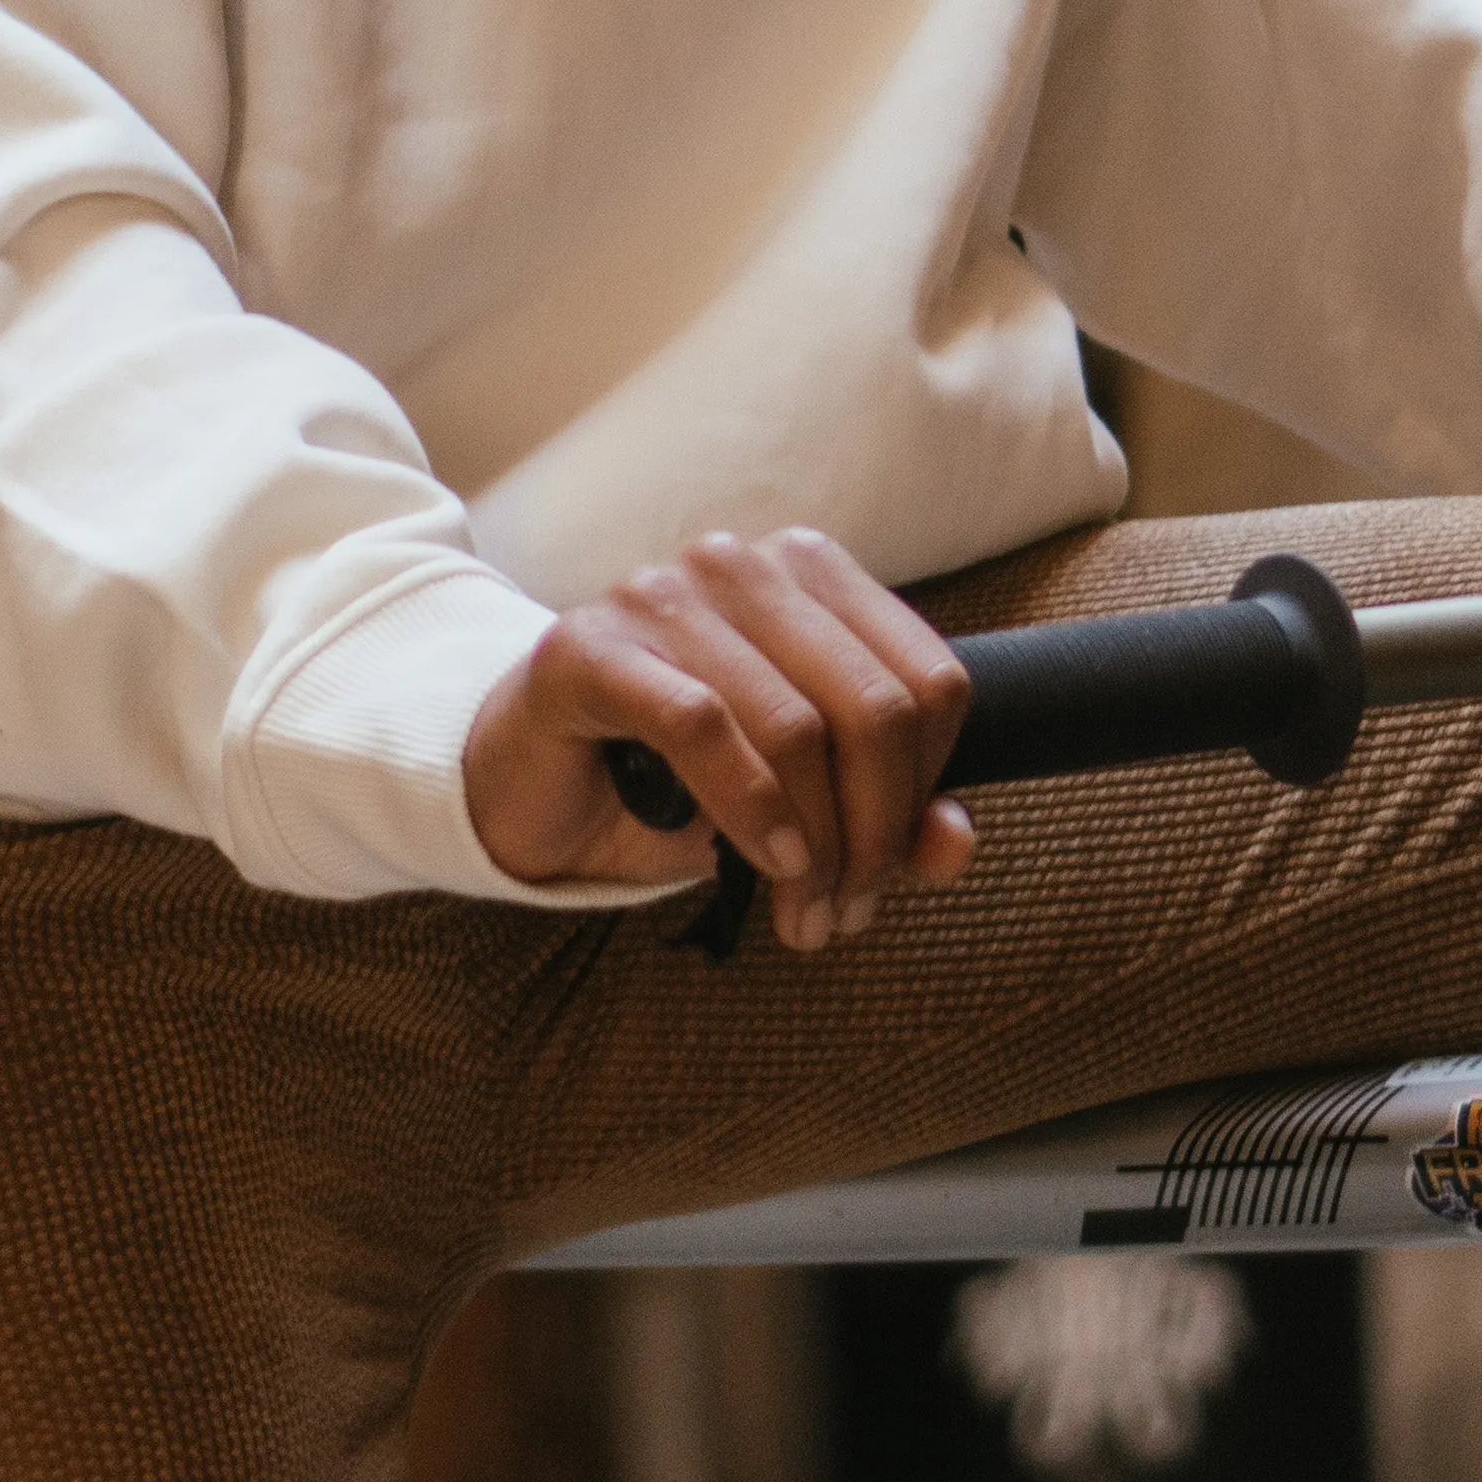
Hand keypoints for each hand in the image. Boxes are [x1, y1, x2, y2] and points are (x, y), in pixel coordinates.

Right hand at [465, 528, 974, 949]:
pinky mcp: (589, 645)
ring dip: (815, 846)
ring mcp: (662, 594)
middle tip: (846, 913)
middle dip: (875, 834)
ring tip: (803, 915)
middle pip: (875, 708)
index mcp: (811, 576)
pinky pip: (702, 725)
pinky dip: (750, 809)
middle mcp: (743, 566)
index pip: (932, 679)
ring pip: (796, 726)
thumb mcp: (801, 805)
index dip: (929, 788)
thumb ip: (887, 817)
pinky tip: (761, 863)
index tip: (895, 865)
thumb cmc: (670, 781)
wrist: (526, 781)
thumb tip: (955, 842)